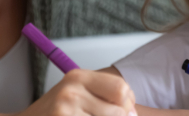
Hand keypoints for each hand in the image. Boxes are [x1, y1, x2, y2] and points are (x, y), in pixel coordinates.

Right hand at [16, 69, 136, 115]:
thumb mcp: (77, 95)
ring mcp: (65, 110)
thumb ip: (105, 98)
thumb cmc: (54, 112)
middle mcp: (71, 90)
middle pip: (118, 111)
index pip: (122, 88)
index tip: (123, 111)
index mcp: (78, 76)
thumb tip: (133, 113)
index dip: (128, 104)